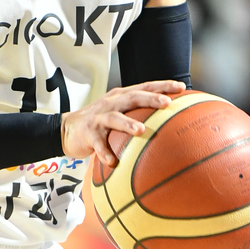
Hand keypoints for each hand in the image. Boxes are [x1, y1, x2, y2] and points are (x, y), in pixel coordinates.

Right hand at [61, 80, 186, 167]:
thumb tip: (169, 125)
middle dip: (150, 99)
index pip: (145, 87)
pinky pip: (98, 144)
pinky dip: (105, 152)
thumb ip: (138, 114)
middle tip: (167, 103)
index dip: (162, 86)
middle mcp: (111, 103)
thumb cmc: (100, 122)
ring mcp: (99, 118)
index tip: (182, 88)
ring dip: (127, 124)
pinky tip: (113, 162)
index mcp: (121, 96)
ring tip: (141, 130)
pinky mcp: (88, 133)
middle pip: (132, 97)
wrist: (67, 129)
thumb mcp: (119, 113)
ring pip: (114, 118)